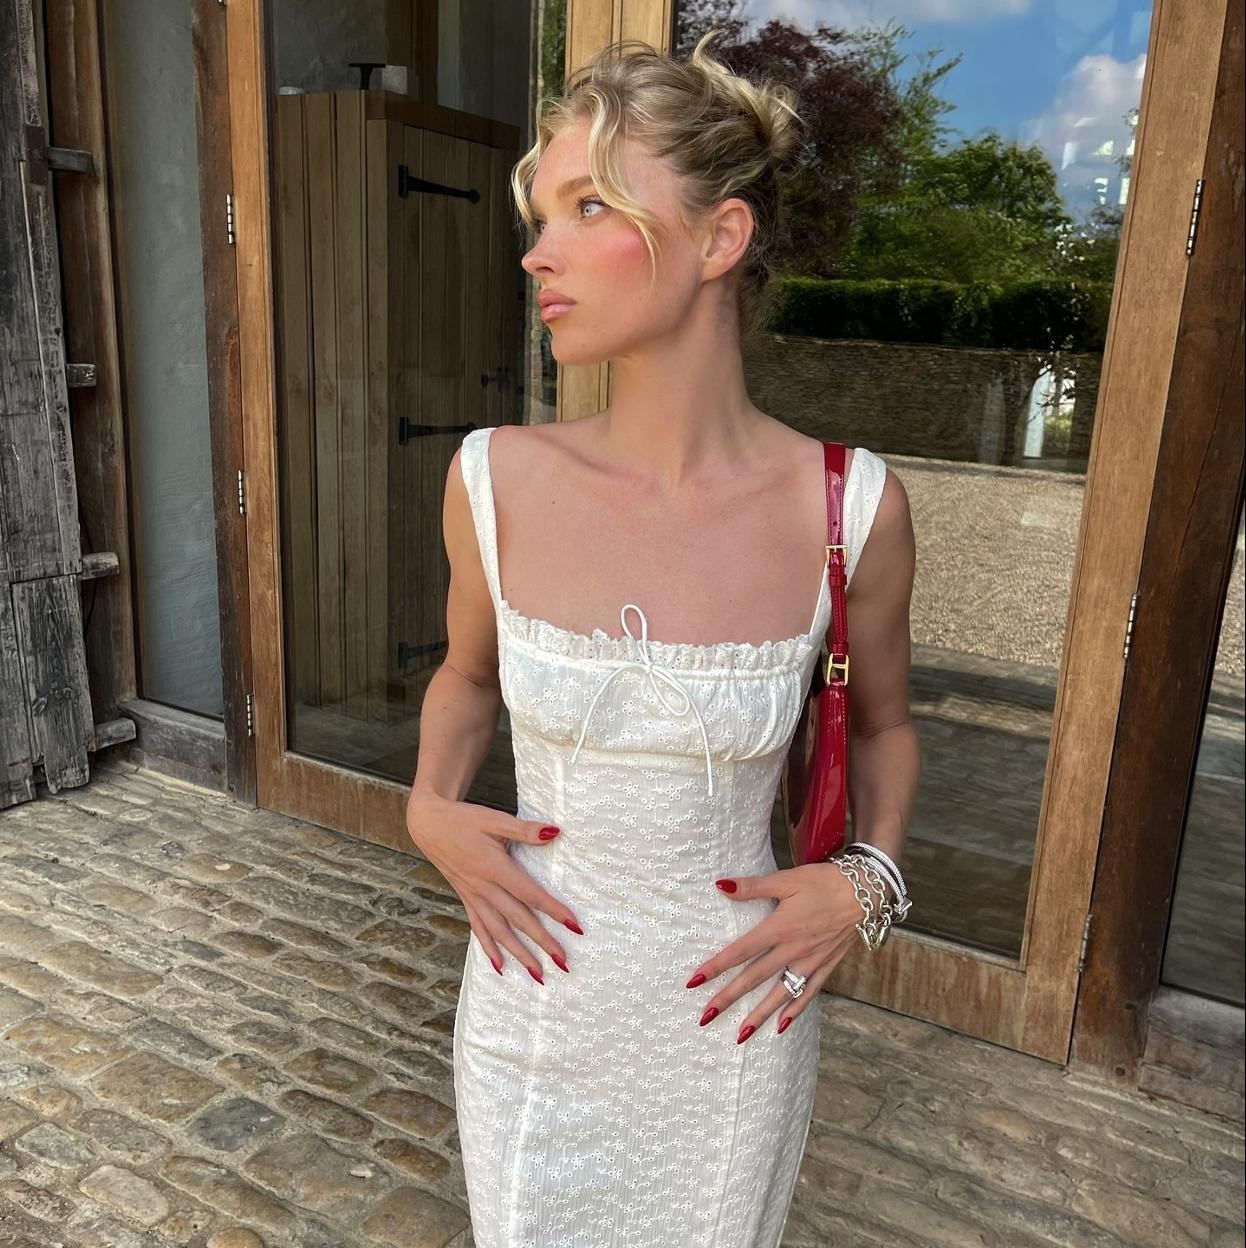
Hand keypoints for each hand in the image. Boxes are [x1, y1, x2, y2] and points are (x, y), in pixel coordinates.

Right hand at [406, 792, 583, 982]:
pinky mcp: (465, 898)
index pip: (531, 895)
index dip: (554, 911)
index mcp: (495, 867)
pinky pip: (478, 928)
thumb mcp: (494, 820)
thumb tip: (555, 832)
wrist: (428, 824)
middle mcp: (484, 888)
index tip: (575, 927)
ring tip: (538, 975)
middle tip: (564, 962)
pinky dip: (489, 949)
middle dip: (542, 942)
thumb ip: (525, 830)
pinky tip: (500, 967)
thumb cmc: (464, 819)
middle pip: (518, 920)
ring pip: (499, 932)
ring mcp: (473, 896)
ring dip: (519, 955)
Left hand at [684, 863, 874, 1040]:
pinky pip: (808, 994)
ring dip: (759, 1015)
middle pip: (754, 978)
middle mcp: (793, 950)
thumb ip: (753, 887)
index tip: (694, 981)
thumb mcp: (787, 879)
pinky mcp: (826, 966)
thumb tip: (720, 885)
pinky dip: (795, 1011)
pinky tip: (782, 1026)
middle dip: (728, 998)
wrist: (866, 892)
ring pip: (780, 994)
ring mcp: (810, 962)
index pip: (740, 951)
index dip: (716, 966)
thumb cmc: (823, 882)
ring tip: (741, 1035)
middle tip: (705, 1017)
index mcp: (779, 928)